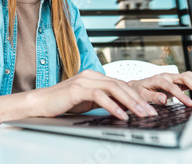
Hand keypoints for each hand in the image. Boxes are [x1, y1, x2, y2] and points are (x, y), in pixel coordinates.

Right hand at [29, 70, 158, 119]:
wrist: (40, 103)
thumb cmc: (63, 103)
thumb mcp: (88, 102)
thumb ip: (104, 101)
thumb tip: (124, 109)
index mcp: (95, 77)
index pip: (121, 84)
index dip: (136, 96)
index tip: (149, 108)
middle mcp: (91, 75)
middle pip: (121, 85)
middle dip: (138, 100)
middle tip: (151, 112)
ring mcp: (84, 80)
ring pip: (114, 88)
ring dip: (130, 102)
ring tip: (141, 114)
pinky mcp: (77, 89)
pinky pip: (100, 96)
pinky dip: (113, 106)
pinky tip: (122, 116)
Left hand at [127, 72, 191, 106]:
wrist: (136, 86)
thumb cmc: (138, 91)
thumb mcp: (142, 95)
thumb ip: (153, 96)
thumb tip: (164, 99)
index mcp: (158, 79)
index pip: (173, 87)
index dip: (183, 96)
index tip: (191, 104)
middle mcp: (167, 76)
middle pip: (185, 77)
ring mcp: (172, 77)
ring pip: (189, 77)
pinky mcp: (176, 81)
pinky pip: (189, 81)